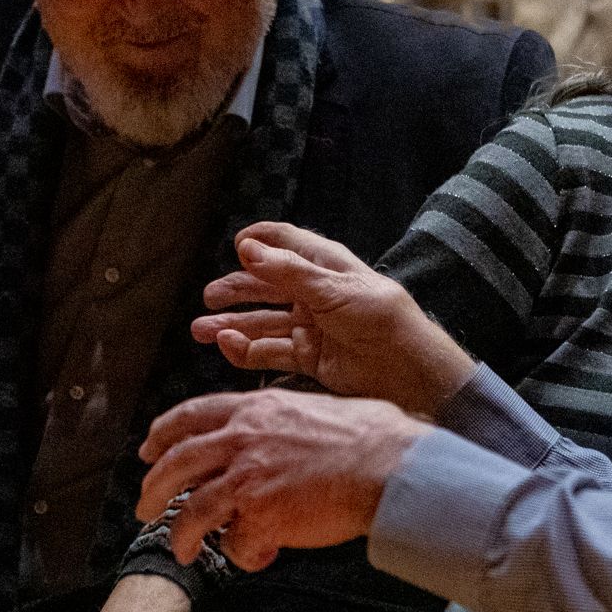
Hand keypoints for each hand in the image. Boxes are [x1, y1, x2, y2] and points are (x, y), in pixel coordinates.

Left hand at [138, 391, 430, 570]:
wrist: (388, 466)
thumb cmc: (370, 437)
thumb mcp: (314, 407)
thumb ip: (283, 420)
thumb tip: (280, 435)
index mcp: (255, 408)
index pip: (190, 416)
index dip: (162, 435)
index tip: (149, 449)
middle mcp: (242, 438)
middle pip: (176, 463)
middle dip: (153, 487)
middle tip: (143, 505)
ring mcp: (247, 477)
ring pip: (191, 508)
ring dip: (179, 532)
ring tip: (180, 548)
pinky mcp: (259, 514)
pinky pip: (233, 541)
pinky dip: (239, 552)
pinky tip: (253, 555)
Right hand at [191, 222, 474, 414]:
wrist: (410, 370)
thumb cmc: (380, 318)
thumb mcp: (333, 289)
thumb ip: (287, 271)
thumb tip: (245, 247)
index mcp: (326, 265)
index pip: (287, 243)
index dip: (261, 241)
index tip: (236, 242)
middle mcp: (315, 294)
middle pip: (267, 287)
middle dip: (237, 290)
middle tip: (208, 296)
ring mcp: (311, 327)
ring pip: (263, 323)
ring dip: (234, 325)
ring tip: (201, 329)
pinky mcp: (310, 358)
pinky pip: (272, 352)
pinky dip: (248, 351)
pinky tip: (229, 347)